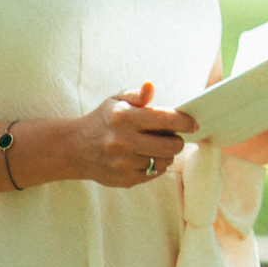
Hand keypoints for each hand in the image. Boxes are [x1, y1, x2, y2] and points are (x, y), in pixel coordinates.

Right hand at [53, 83, 193, 188]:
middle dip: (178, 141)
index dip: (185, 122)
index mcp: (123, 117)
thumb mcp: (116, 100)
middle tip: (174, 137)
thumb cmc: (103, 120)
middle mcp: (122, 141)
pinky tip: (146, 157)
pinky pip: (153, 174)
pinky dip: (155, 166)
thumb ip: (137, 95)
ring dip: (167, 154)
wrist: (74, 149)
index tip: (192, 124)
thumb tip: (150, 87)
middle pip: (171, 146)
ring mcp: (122, 163)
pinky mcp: (124, 180)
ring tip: (157, 146)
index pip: (167, 120)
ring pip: (164, 162)